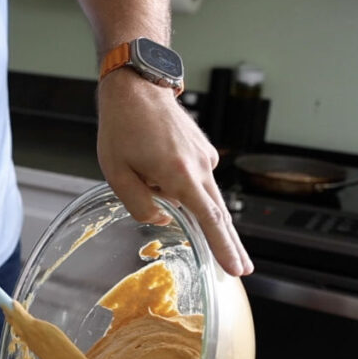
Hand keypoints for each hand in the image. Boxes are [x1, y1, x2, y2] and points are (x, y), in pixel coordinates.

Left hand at [96, 72, 252, 276]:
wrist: (137, 88)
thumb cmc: (122, 128)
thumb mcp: (116, 174)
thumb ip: (139, 204)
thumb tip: (161, 218)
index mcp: (179, 175)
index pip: (209, 220)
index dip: (223, 248)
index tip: (236, 269)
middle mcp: (200, 167)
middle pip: (218, 214)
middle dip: (228, 244)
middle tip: (240, 270)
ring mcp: (204, 157)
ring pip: (199, 194)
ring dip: (179, 199)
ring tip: (144, 171)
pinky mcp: (202, 150)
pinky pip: (193, 178)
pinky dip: (176, 182)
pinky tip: (153, 164)